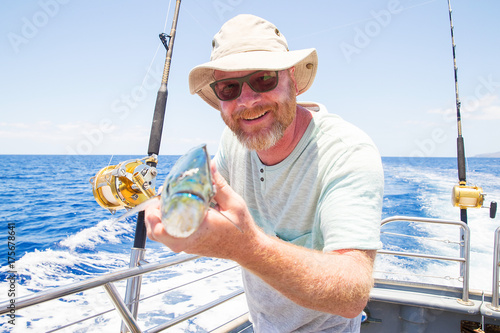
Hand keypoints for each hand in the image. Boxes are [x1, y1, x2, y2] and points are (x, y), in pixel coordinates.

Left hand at [144, 161, 260, 258]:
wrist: (246, 248)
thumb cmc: (241, 230)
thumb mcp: (234, 203)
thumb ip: (219, 185)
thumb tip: (209, 166)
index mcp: (198, 230)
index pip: (166, 227)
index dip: (157, 211)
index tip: (160, 197)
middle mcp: (188, 241)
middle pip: (155, 232)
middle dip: (151, 214)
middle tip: (159, 198)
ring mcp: (186, 245)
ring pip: (158, 237)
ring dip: (155, 220)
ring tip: (162, 204)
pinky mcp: (187, 246)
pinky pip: (166, 238)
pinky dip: (162, 225)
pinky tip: (171, 212)